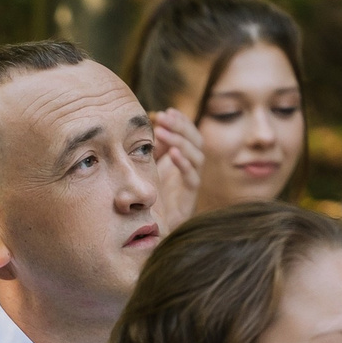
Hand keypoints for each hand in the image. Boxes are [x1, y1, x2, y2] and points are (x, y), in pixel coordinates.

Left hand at [151, 108, 203, 233]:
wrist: (148, 231)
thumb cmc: (144, 198)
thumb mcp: (145, 168)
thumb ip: (149, 151)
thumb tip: (147, 127)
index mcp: (181, 160)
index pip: (188, 135)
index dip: (180, 122)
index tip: (166, 111)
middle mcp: (189, 169)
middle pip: (196, 141)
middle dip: (181, 127)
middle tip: (163, 117)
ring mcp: (191, 183)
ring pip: (197, 155)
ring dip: (180, 141)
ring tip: (162, 132)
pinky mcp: (189, 198)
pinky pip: (192, 178)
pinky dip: (183, 163)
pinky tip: (172, 154)